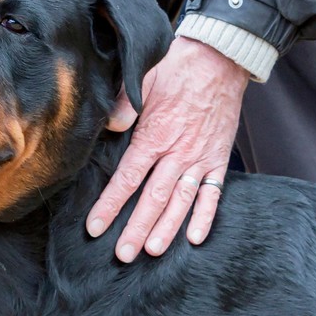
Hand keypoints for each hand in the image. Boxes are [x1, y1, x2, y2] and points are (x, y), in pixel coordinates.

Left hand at [87, 36, 249, 261]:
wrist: (219, 60)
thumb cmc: (176, 69)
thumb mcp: (143, 79)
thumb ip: (123, 105)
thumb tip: (109, 127)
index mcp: (154, 136)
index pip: (128, 179)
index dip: (111, 205)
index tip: (96, 228)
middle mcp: (178, 153)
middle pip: (153, 199)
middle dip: (136, 228)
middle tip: (123, 254)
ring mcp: (200, 159)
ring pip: (181, 202)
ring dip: (167, 229)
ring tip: (153, 251)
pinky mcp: (218, 160)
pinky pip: (213, 194)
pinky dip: (205, 217)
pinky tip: (195, 238)